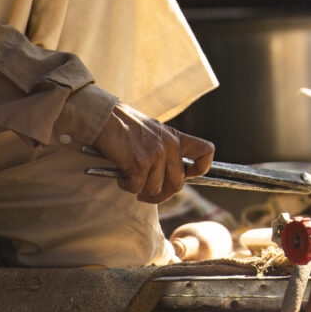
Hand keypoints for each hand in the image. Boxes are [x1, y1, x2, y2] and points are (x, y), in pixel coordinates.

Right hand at [93, 102, 214, 203]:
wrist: (104, 117)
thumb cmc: (125, 125)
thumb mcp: (154, 132)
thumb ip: (166, 150)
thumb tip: (170, 177)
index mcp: (176, 137)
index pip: (206, 151)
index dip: (201, 168)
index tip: (188, 175)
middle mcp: (170, 146)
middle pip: (178, 184)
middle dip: (162, 194)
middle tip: (146, 193)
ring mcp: (156, 155)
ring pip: (156, 189)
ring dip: (140, 188)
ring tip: (128, 176)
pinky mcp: (140, 163)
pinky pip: (137, 188)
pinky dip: (126, 185)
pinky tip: (120, 175)